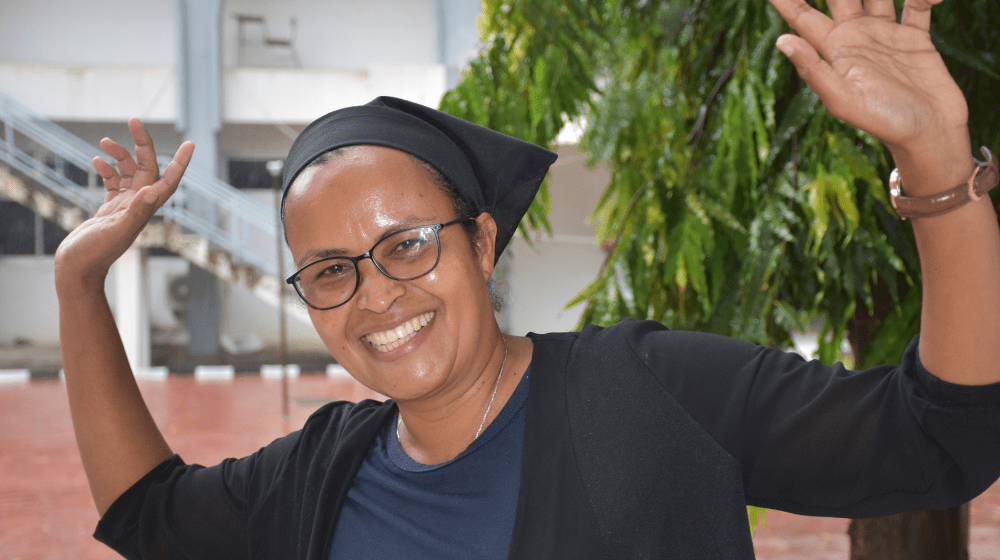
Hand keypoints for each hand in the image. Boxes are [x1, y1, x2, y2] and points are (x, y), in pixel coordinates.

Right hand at [54, 118, 193, 290]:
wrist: (77, 269)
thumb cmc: (95, 255)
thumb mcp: (116, 231)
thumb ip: (134, 213)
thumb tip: (151, 192)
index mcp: (146, 209)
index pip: (169, 181)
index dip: (181, 163)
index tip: (190, 143)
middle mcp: (139, 205)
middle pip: (148, 168)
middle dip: (142, 145)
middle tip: (134, 120)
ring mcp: (124, 206)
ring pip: (129, 172)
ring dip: (120, 155)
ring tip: (105, 142)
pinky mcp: (109, 208)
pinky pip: (113, 182)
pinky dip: (107, 169)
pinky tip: (97, 159)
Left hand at [768, 0, 971, 186]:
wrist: (928, 135)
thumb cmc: (883, 123)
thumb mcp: (842, 100)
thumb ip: (813, 70)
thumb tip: (782, 40)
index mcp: (831, 49)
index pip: (800, 12)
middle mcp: (855, 35)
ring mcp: (884, 33)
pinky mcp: (914, 37)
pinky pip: (916, 4)